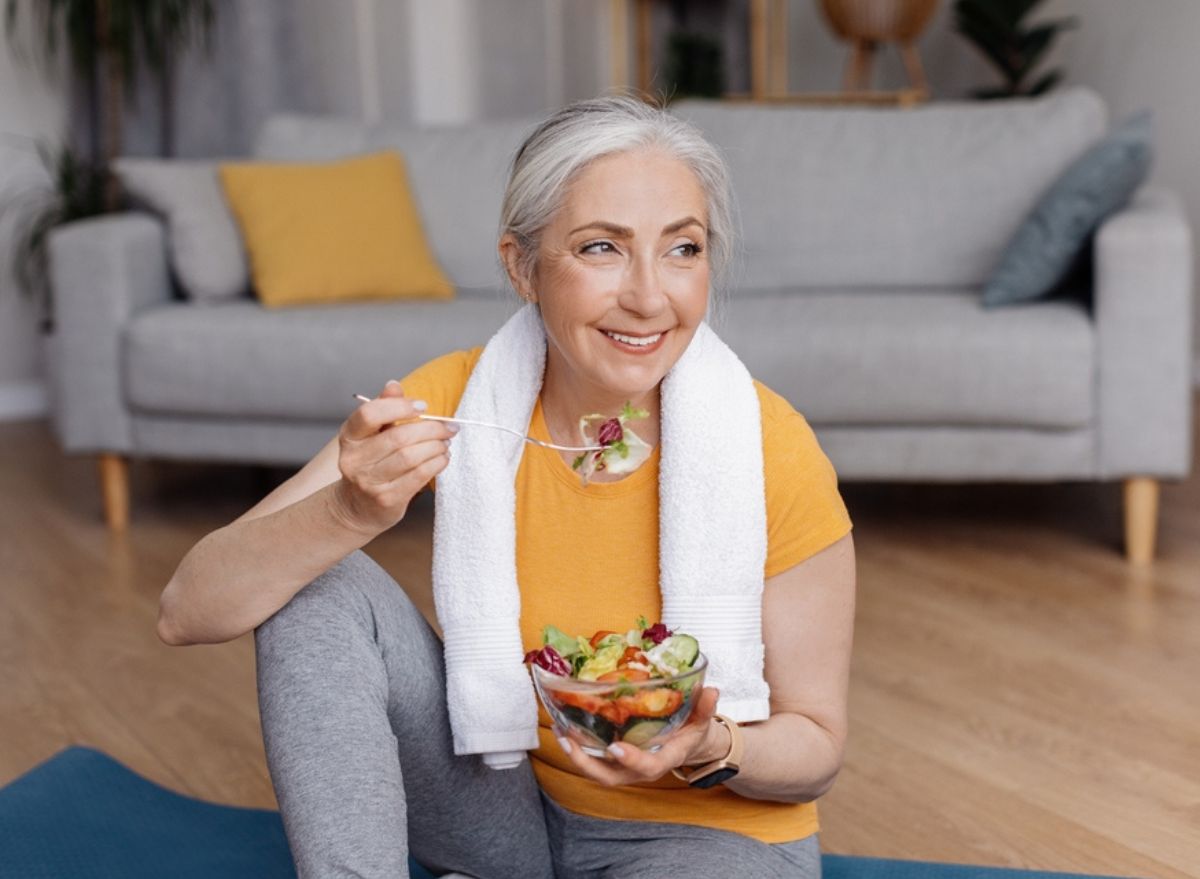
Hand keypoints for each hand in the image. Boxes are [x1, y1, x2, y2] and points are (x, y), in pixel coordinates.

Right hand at [330, 380, 456, 535]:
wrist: (359, 506)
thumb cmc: (371, 462)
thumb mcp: (372, 434)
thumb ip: (384, 408)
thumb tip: (394, 385)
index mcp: (349, 436)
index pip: (369, 414)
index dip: (399, 406)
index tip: (423, 406)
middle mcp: (354, 459)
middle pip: (398, 437)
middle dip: (431, 429)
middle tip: (449, 427)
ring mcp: (369, 482)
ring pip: (410, 457)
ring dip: (436, 447)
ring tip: (445, 443)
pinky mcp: (386, 499)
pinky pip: (418, 476)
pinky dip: (436, 464)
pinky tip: (442, 458)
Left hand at [554, 687, 726, 786]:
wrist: (685, 745)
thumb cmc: (691, 732)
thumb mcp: (702, 720)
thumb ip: (704, 708)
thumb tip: (711, 690)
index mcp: (663, 759)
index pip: (647, 767)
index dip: (631, 760)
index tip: (616, 747)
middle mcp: (639, 768)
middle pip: (610, 777)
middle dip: (588, 764)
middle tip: (569, 741)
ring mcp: (624, 766)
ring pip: (596, 770)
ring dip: (575, 755)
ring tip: (559, 732)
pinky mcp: (614, 760)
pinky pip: (593, 759)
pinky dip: (576, 746)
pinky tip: (563, 727)